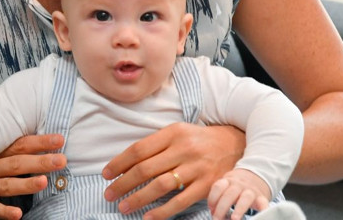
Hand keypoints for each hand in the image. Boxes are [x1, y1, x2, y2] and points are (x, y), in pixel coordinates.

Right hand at [0, 134, 65, 219]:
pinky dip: (3, 211)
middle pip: (16, 163)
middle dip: (39, 161)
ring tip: (44, 181)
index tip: (60, 139)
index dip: (39, 142)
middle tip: (61, 160)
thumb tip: (43, 146)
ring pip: (5, 185)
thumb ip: (12, 153)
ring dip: (25, 184)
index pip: (19, 145)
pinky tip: (18, 214)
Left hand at [101, 123, 244, 219]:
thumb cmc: (199, 140)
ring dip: (138, 198)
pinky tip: (148, 218)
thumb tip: (128, 163)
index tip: (106, 174)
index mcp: (173, 133)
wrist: (236, 144)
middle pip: (146, 168)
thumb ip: (156, 145)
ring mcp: (196, 168)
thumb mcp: (178, 132)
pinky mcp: (207, 185)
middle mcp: (183, 149)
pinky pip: (180, 201)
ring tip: (123, 206)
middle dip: (123, 183)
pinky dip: (162, 211)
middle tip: (109, 194)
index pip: (139, 149)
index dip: (120, 163)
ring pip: (160, 185)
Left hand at [208, 169, 270, 219]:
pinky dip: (263, 209)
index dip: (213, 198)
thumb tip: (214, 213)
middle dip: (222, 208)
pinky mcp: (261, 198)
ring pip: (246, 198)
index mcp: (228, 181)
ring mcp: (251, 191)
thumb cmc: (236, 186)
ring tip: (234, 219)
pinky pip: (263, 203)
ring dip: (239, 209)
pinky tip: (261, 215)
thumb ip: (220, 197)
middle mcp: (239, 185)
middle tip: (217, 219)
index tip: (211, 208)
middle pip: (230, 194)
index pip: (218, 187)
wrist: (254, 176)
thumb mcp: (226, 186)